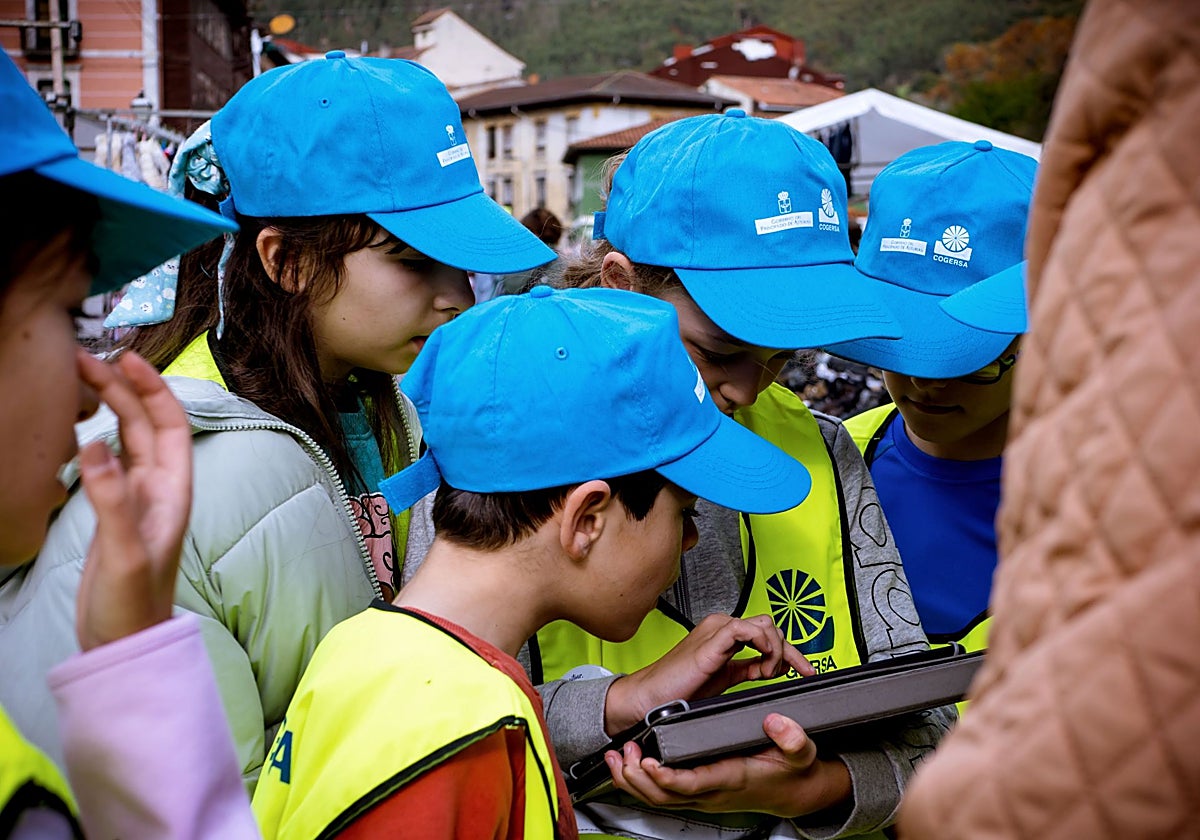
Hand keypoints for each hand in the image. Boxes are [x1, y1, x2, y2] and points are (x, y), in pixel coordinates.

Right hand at [75, 350, 192, 651]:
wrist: (123, 642)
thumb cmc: (132, 603)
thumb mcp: (122, 552)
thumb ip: (110, 501)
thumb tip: (94, 446)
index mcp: (173, 492)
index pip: (170, 425)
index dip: (153, 389)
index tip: (127, 359)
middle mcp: (160, 490)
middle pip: (145, 425)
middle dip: (123, 389)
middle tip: (87, 360)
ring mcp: (137, 500)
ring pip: (127, 440)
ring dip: (110, 408)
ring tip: (82, 379)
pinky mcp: (115, 514)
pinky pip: (109, 463)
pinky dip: (97, 438)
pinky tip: (82, 426)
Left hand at [604, 713, 851, 816]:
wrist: (795, 792)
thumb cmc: (792, 772)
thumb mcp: (802, 752)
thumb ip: (792, 737)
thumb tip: (776, 722)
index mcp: (732, 777)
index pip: (694, 783)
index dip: (668, 777)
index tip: (649, 763)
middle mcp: (713, 790)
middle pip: (666, 795)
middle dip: (638, 778)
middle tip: (624, 753)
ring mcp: (704, 794)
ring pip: (659, 798)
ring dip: (632, 780)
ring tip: (616, 756)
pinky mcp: (698, 792)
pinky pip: (662, 795)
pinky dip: (639, 782)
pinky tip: (626, 765)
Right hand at [605, 614, 813, 732]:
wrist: (650, 699)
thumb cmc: (679, 692)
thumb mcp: (724, 681)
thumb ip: (746, 670)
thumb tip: (771, 669)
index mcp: (724, 635)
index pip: (767, 633)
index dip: (791, 652)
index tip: (806, 671)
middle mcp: (722, 627)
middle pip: (771, 626)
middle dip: (790, 651)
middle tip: (798, 673)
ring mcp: (717, 630)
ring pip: (765, 625)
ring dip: (777, 650)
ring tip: (770, 674)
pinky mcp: (713, 639)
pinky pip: (749, 630)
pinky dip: (764, 647)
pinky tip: (764, 667)